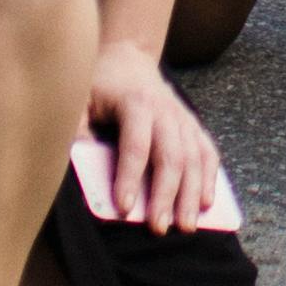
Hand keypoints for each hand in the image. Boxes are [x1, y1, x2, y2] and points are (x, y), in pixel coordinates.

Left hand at [80, 42, 230, 234]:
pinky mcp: (192, 124)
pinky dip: (210, 178)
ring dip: (192, 194)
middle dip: (167, 194)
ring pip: (194, 158)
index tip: (124, 208)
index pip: (135, 145)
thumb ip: (77, 132)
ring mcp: (183, 117)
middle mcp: (165, 110)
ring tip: (186, 226)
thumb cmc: (99, 85)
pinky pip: (207, 152)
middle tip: (159, 228)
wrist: (128, 56)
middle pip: (171, 155)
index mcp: (135, 103)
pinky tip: (207, 203)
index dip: (129, 177)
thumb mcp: (79, 100)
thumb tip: (75, 170)